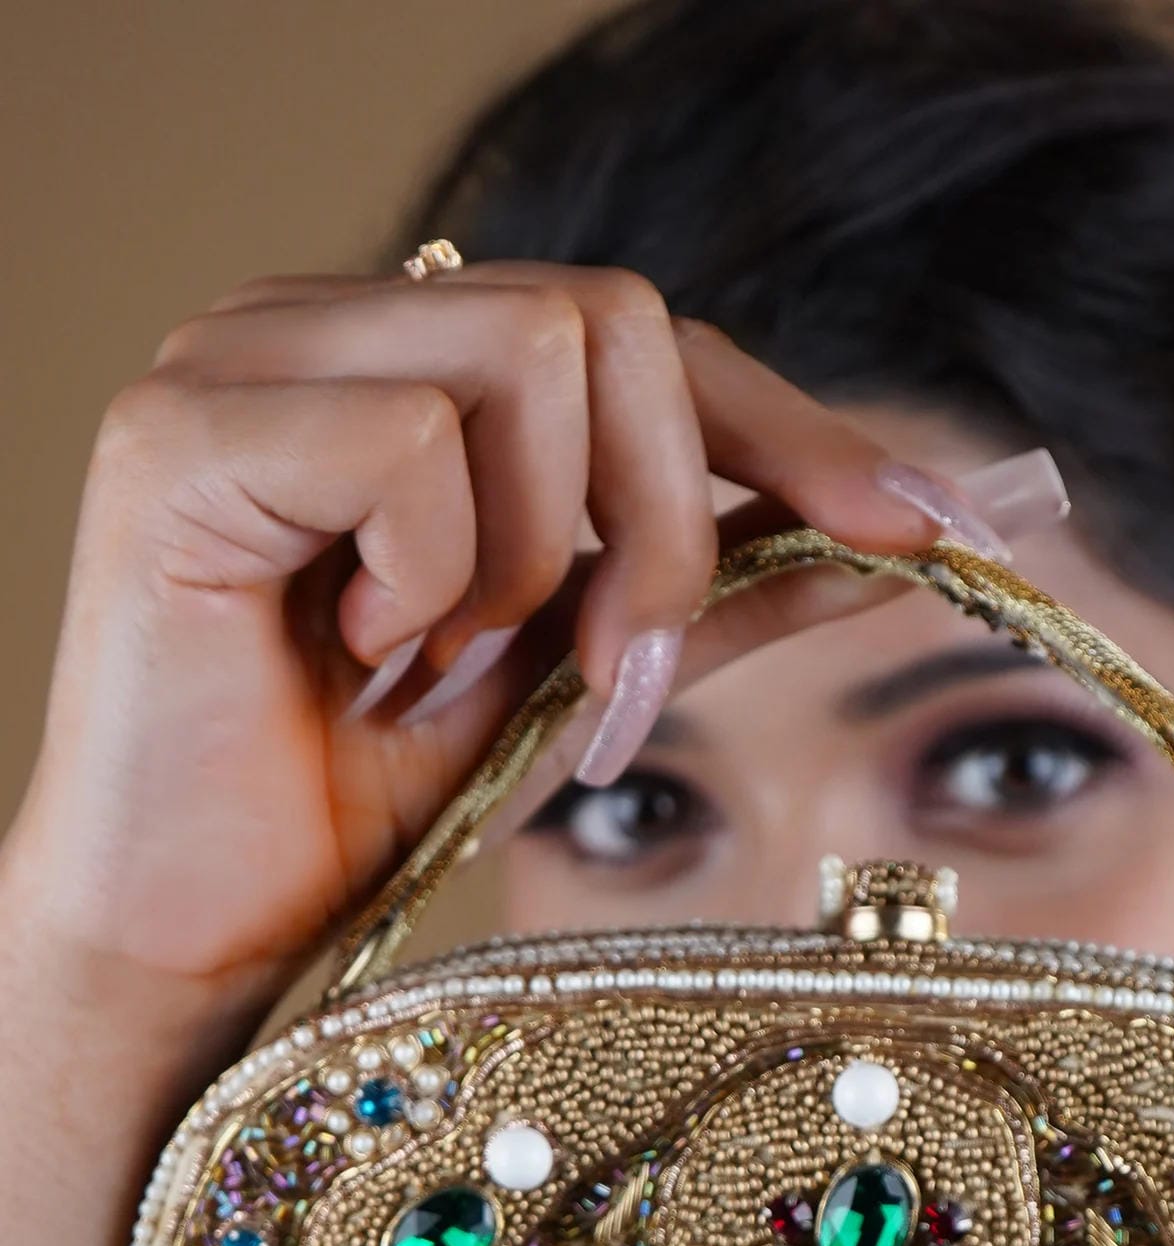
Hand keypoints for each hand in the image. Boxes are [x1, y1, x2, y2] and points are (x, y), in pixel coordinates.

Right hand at [3, 260, 1018, 1037]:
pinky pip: (412, 440)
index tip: (920, 530)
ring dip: (537, 556)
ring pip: (530, 356)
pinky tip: (358, 650)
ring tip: (442, 661)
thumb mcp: (578, 671)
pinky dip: (431, 572)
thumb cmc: (365, 797)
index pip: (648, 336)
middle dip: (666, 518)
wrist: (203, 925)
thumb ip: (713, 578)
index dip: (793, 427)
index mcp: (413, 358)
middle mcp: (325, 323)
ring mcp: (240, 355)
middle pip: (614, 317)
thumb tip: (891, 527)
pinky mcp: (179, 431)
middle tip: (612, 666)